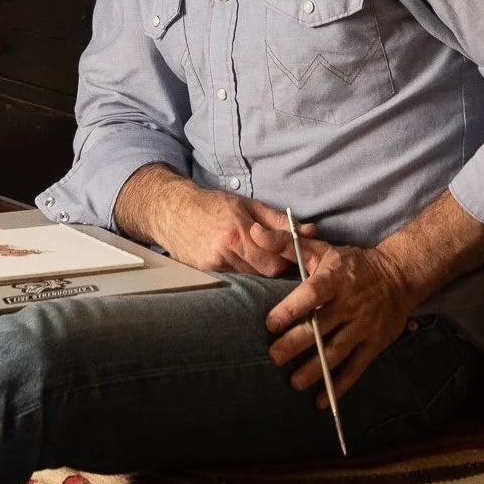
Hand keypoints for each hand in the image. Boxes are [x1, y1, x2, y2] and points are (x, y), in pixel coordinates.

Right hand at [113, 168, 311, 279]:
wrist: (173, 210)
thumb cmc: (213, 204)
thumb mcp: (249, 205)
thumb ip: (280, 221)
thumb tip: (310, 231)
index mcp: (239, 232)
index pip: (275, 260)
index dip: (287, 259)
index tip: (291, 255)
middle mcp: (226, 251)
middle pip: (264, 273)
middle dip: (274, 267)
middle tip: (276, 257)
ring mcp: (213, 264)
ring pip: (249, 278)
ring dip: (257, 270)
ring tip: (256, 258)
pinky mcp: (205, 272)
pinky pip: (232, 279)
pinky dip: (240, 273)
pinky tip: (239, 261)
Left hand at [265, 242, 415, 398]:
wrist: (399, 275)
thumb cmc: (352, 264)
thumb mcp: (322, 249)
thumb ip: (286, 244)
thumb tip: (255, 233)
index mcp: (335, 279)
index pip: (312, 294)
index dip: (291, 309)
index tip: (270, 323)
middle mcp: (350, 304)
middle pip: (320, 328)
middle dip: (294, 345)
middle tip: (273, 358)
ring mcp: (364, 326)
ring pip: (336, 352)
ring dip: (313, 370)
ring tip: (293, 382)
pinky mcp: (375, 343)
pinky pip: (356, 368)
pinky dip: (339, 387)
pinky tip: (320, 401)